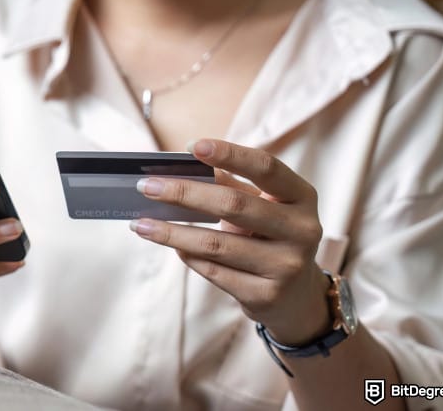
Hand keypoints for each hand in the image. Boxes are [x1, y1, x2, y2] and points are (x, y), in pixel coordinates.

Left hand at [130, 139, 331, 344]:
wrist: (297, 297)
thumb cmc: (270, 237)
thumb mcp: (262, 207)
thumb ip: (230, 186)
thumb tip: (181, 167)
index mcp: (301, 197)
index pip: (266, 167)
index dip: (230, 153)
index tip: (192, 146)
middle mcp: (301, 229)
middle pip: (234, 205)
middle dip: (184, 194)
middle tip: (146, 187)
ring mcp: (286, 266)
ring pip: (216, 244)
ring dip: (172, 233)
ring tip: (140, 224)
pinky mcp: (265, 295)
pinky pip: (214, 271)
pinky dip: (187, 255)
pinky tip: (170, 246)